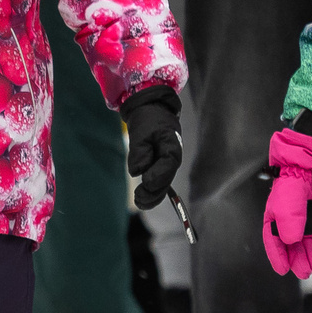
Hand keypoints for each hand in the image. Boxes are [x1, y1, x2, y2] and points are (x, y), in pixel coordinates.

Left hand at [121, 87, 181, 210]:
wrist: (151, 111)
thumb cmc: (147, 120)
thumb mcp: (140, 132)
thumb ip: (139, 152)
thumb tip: (138, 172)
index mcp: (172, 146)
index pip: (169, 165)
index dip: (158, 176)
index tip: (144, 182)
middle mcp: (173, 158)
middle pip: (167, 180)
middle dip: (154, 193)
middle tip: (138, 198)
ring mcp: (168, 163)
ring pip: (164, 185)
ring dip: (153, 197)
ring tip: (139, 201)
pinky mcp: (161, 167)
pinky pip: (159, 182)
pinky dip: (152, 192)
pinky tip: (142, 199)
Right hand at [262, 126, 311, 275]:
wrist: (308, 166)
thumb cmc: (292, 184)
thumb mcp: (287, 204)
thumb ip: (289, 223)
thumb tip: (292, 242)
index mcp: (272, 219)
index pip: (272, 241)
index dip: (277, 257)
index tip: (283, 271)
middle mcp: (286, 221)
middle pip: (291, 245)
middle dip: (298, 260)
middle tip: (305, 273)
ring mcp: (302, 220)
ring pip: (305, 244)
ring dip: (311, 256)